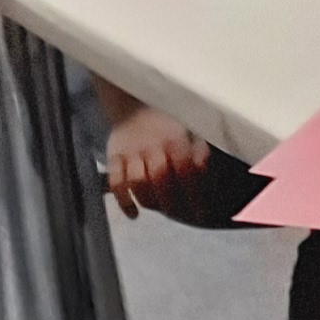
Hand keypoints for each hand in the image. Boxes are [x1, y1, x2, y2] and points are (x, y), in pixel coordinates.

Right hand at [104, 102, 213, 217]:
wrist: (134, 105)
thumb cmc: (166, 126)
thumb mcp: (189, 131)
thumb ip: (200, 153)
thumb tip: (205, 176)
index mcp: (174, 139)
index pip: (186, 169)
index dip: (194, 193)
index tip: (199, 212)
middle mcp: (152, 145)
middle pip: (160, 177)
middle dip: (170, 201)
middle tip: (176, 212)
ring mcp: (131, 152)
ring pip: (137, 181)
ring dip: (148, 200)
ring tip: (157, 208)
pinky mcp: (114, 157)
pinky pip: (116, 183)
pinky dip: (124, 202)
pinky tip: (134, 213)